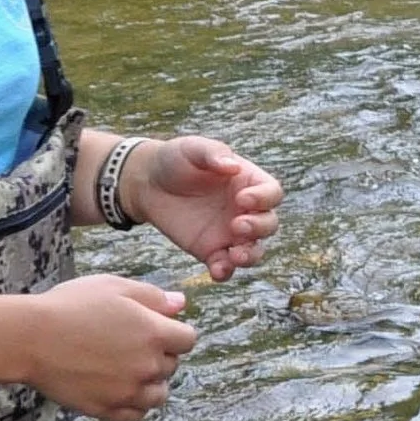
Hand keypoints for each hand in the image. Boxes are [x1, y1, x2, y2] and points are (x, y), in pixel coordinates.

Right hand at [26, 275, 199, 420]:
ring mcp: (127, 391)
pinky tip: (120, 390)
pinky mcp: (106, 410)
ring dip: (150, 383)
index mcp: (154, 333)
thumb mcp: (116, 287)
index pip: (188, 340)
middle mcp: (147, 366)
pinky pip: (135, 415)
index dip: (174, 332)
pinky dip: (133, 405)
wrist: (31, 338)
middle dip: (159, 355)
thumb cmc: (72, 306)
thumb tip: (181, 304)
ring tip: (128, 370)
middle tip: (130, 344)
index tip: (156, 328)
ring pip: (158, 395)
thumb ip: (154, 297)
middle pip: (172, 366)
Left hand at [132, 136, 283, 281]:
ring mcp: (230, 233)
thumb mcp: (193, 148)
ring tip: (236, 255)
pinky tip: (217, 270)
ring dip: (250, 256)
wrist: (148, 183)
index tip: (242, 199)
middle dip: (259, 228)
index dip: (264, 199)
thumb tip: (233, 166)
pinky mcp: (211, 251)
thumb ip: (213, 153)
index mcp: (248, 183)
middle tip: (236, 225)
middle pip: (269, 224)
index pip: (271, 193)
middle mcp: (245, 210)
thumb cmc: (176, 159)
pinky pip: (225, 266)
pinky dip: (225, 271)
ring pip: (254, 250)